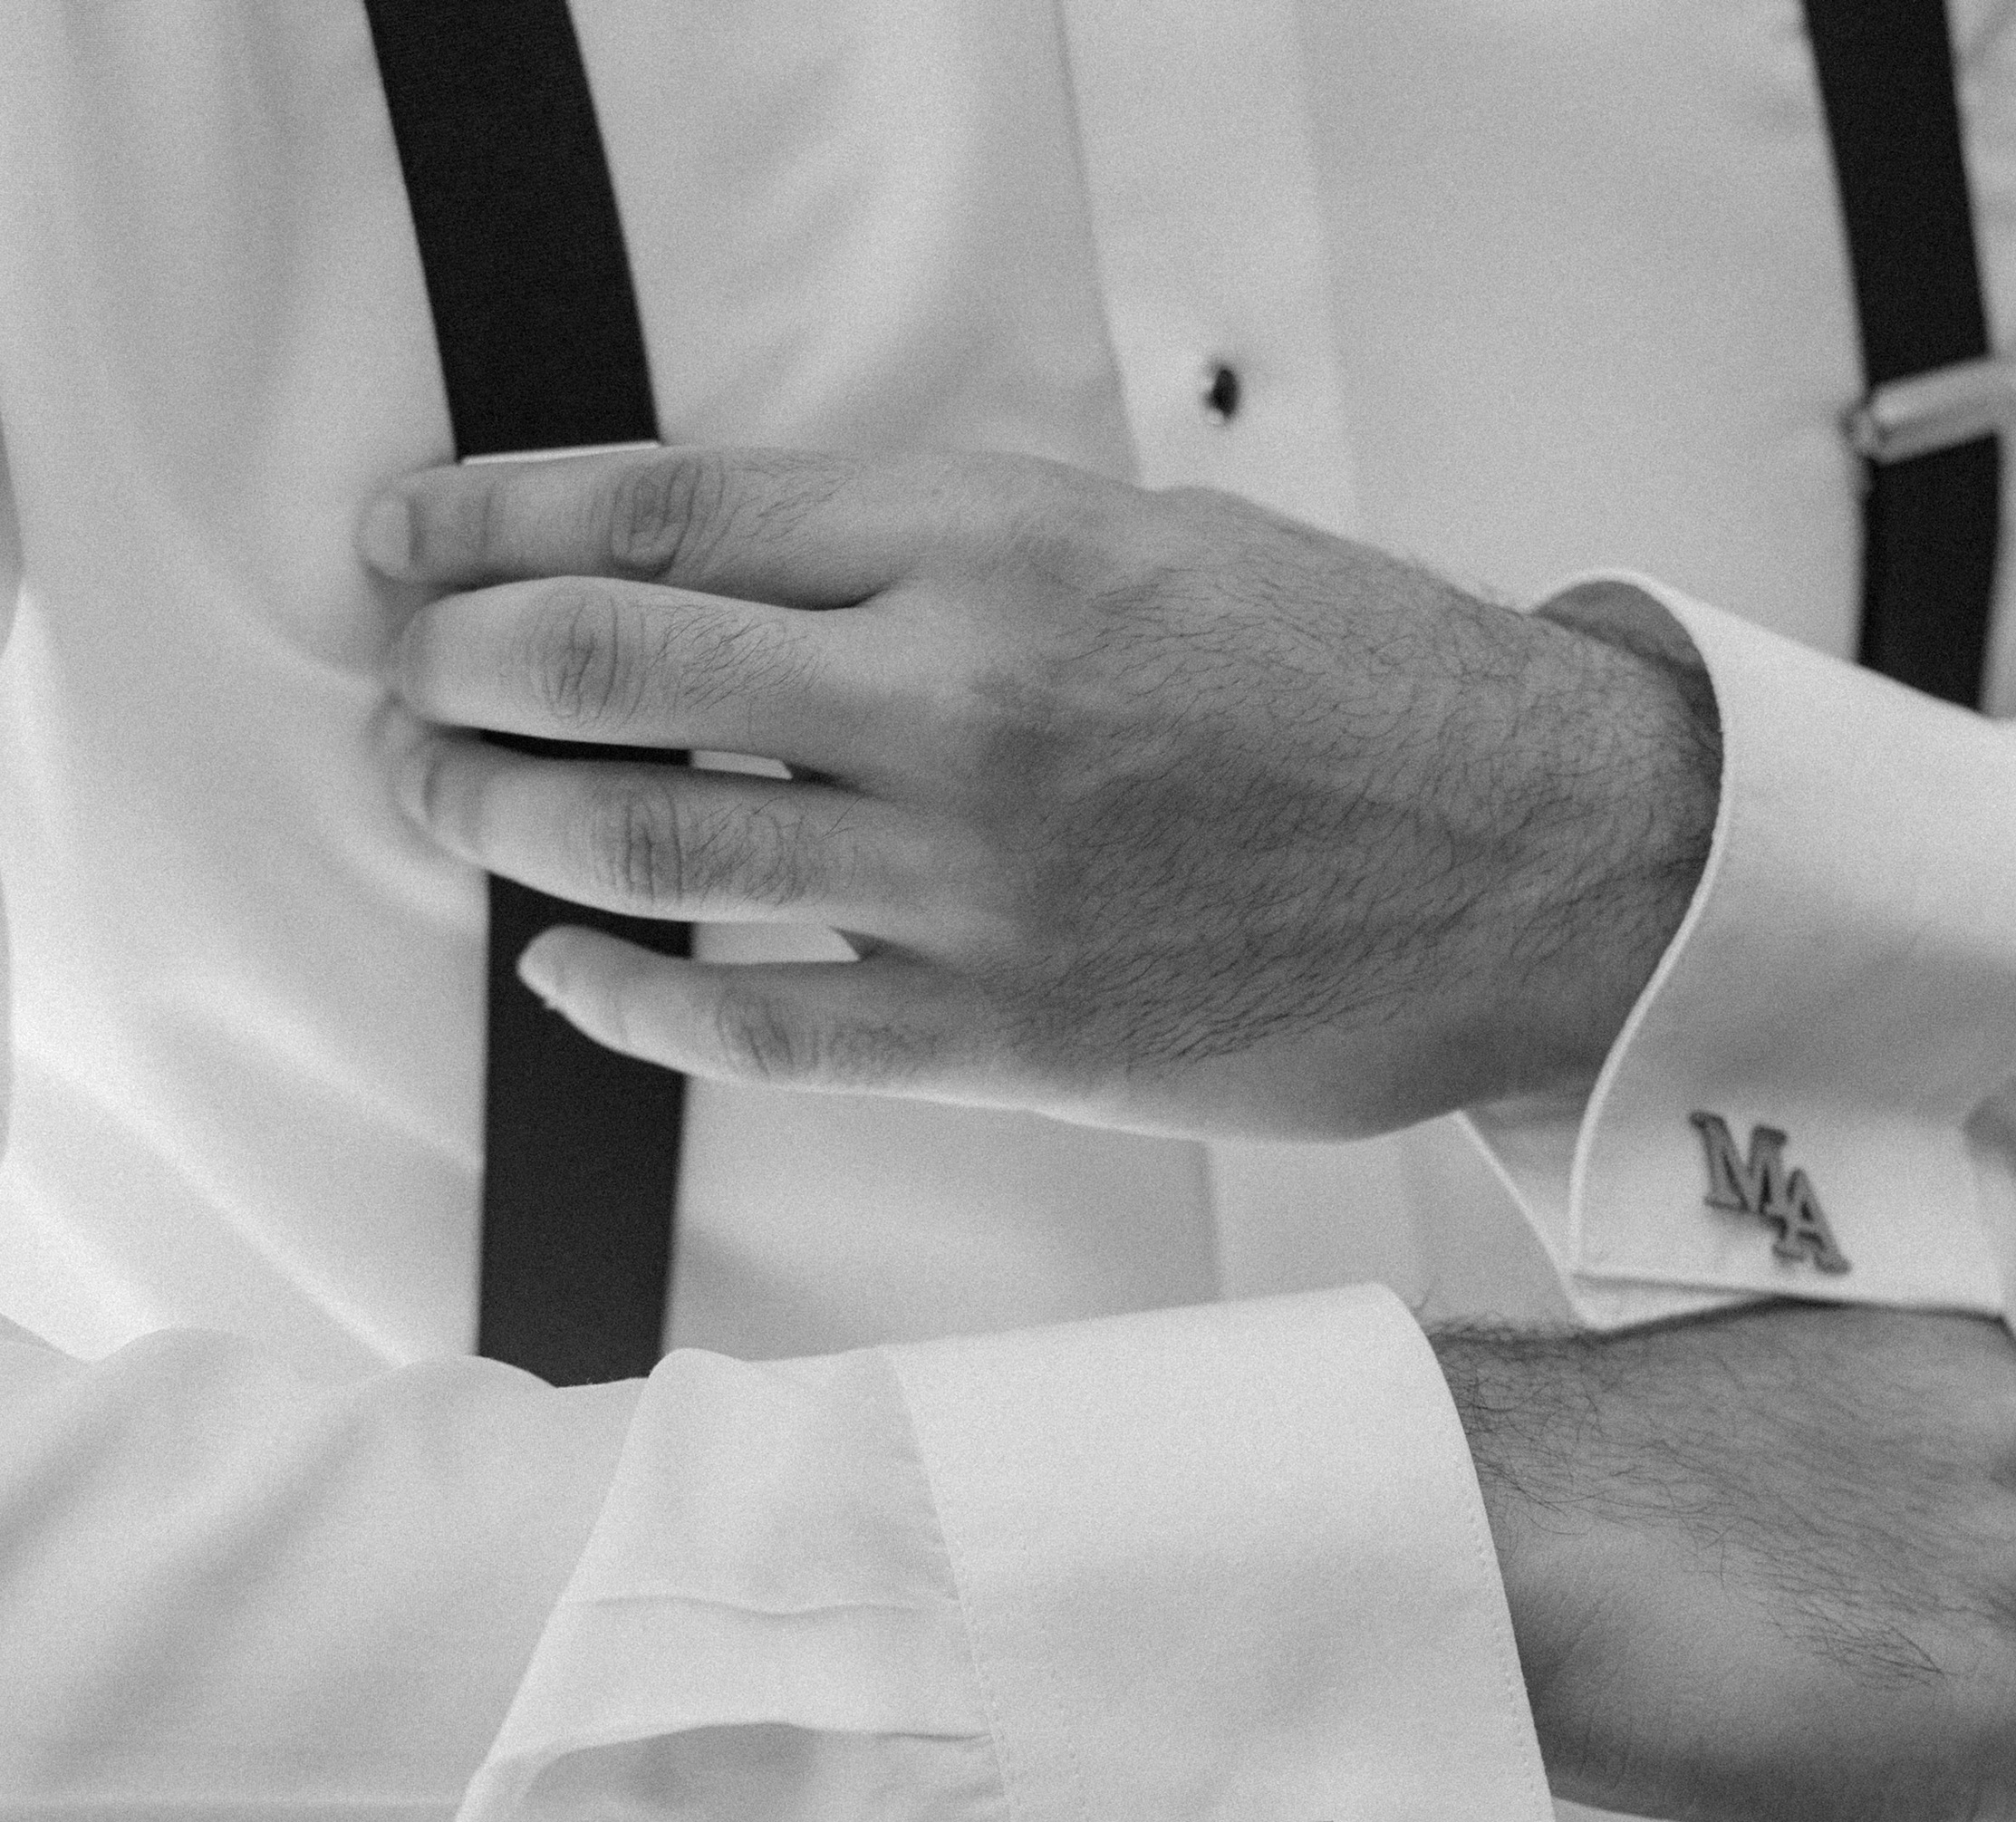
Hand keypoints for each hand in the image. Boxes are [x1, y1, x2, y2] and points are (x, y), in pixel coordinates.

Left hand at [362, 444, 1717, 1134]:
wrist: (1531, 858)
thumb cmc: (1353, 690)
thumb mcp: (1146, 540)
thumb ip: (943, 560)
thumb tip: (740, 591)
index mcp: (994, 541)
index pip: (664, 509)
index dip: (493, 520)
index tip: (405, 539)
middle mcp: (964, 695)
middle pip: (610, 659)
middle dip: (455, 669)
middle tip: (398, 685)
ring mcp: (978, 877)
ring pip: (655, 841)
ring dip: (503, 819)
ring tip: (438, 803)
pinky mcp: (1008, 1031)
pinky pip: (761, 1025)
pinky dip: (630, 999)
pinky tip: (565, 972)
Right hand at [1434, 1308, 2015, 1821]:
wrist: (1458, 1540)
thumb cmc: (1525, 1497)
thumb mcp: (1731, 1431)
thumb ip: (1826, 1477)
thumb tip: (1822, 1558)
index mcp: (1961, 1366)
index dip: (1964, 1630)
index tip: (1840, 1682)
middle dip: (1998, 1717)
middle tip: (1835, 1774)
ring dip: (1994, 1804)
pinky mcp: (1998, 1722)